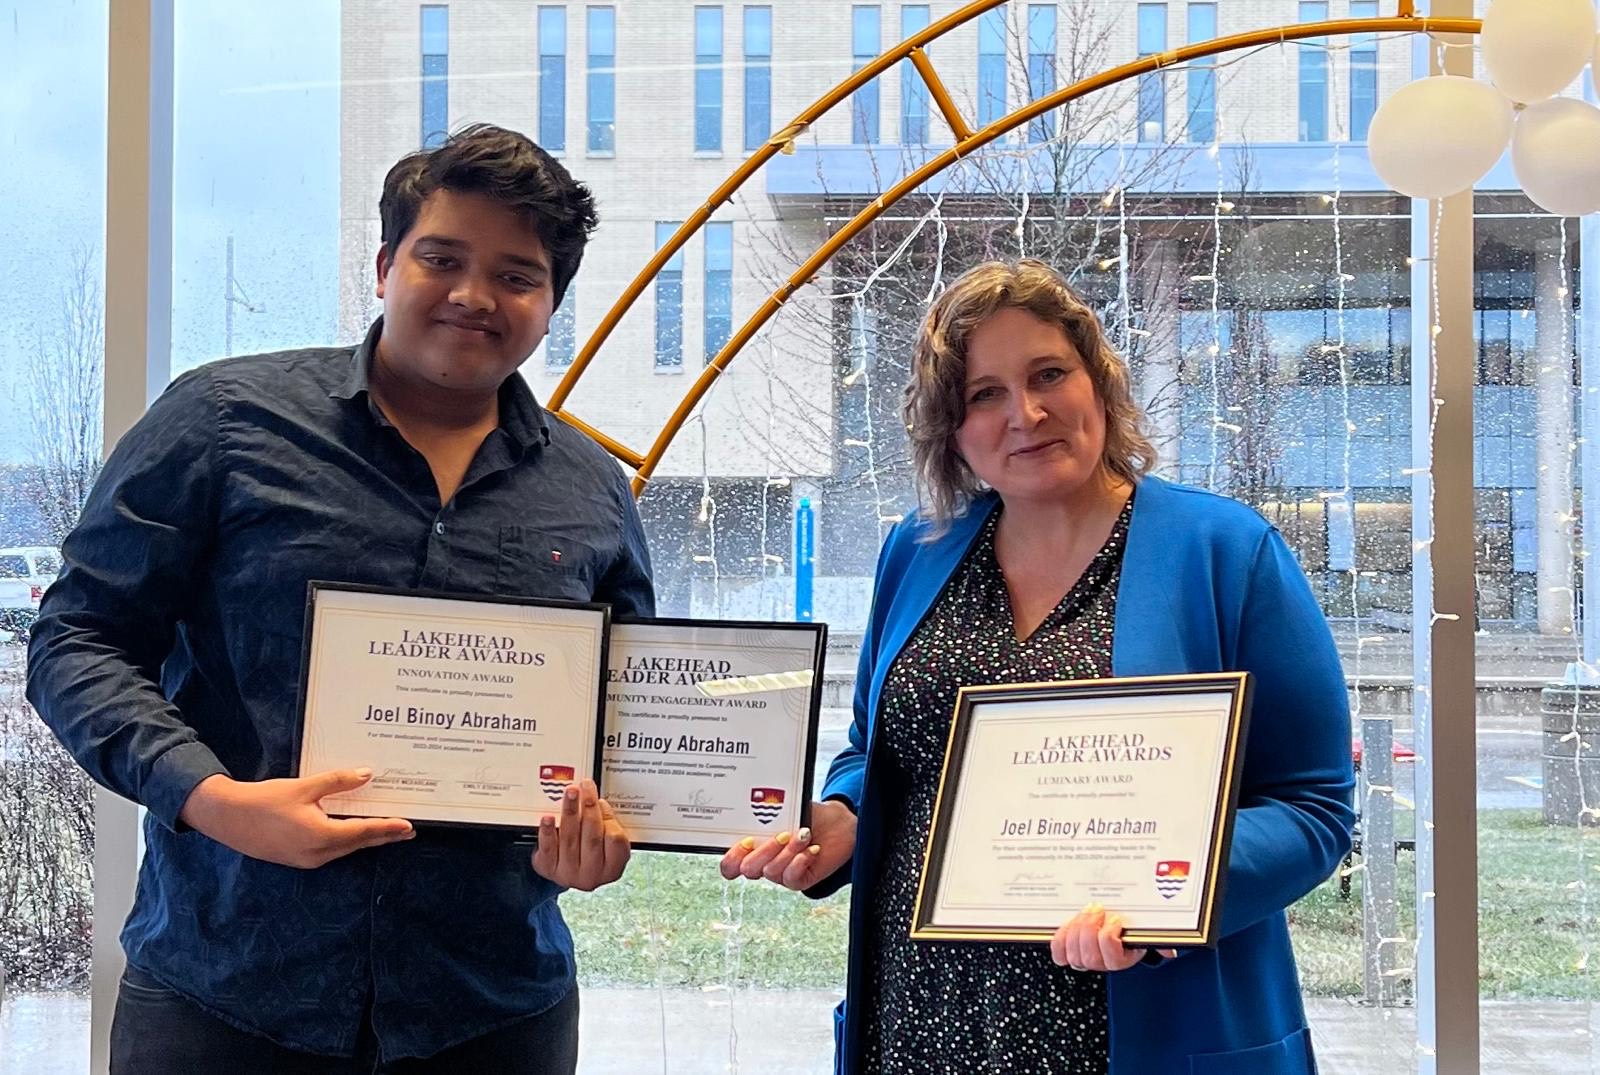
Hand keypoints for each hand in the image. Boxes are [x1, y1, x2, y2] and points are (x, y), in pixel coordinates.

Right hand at [177, 769, 414, 868]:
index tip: (409, 826)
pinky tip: (354, 832)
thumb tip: (367, 774)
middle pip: (358, 843)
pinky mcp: (299, 859)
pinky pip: (332, 851)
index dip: (388, 828)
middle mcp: (318, 853)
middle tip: (408, 830)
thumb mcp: (304, 787)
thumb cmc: (264, 801)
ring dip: (366, 839)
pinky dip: (347, 841)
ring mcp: (308, 860)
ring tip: (387, 830)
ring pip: (345, 849)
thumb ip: (338, 782)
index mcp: (321, 836)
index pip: (364, 832)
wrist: (227, 818)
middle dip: (383, 836)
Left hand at [532, 779, 630, 890]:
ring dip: (570, 812)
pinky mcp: (548, 869)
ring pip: (570, 839)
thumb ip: (608, 825)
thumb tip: (598, 802)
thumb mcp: (608, 845)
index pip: (615, 841)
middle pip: (592, 837)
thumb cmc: (592, 855)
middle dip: (589, 808)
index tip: (601, 800)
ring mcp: (568, 873)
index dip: (608, 818)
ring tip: (570, 793)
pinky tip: (548, 818)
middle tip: (585, 788)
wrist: (568, 873)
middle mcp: (591, 874)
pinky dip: (547, 831)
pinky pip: (548, 848)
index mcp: (612, 868)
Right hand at [719, 799, 855, 890]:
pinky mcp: (800, 881)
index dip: (732, 857)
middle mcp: (764, 863)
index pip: (730, 864)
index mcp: (754, 847)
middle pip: (747, 869)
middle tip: (781, 834)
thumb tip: (757, 808)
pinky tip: (812, 849)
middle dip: (763, 851)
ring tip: (803, 834)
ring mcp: (781, 874)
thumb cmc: (808, 816)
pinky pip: (791, 878)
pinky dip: (801, 861)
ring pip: (771, 872)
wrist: (839, 825)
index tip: (748, 840)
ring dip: (788, 851)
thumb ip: (769, 814)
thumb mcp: (786, 811)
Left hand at [1049, 903, 1174, 972]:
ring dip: (1076, 929)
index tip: (1116, 919)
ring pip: (1073, 954)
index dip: (1109, 938)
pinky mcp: (1067, 951)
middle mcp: (1101, 963)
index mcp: (1121, 959)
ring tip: (1085, 912)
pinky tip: (1069, 923)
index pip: (1112, 959)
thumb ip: (1159, 938)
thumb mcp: (1146, 931)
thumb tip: (1169, 949)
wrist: (1114, 924)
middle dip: (1090, 929)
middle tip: (1097, 909)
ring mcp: (1083, 958)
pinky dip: (1061, 938)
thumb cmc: (1129, 927)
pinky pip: (1058, 953)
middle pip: (1089, 957)